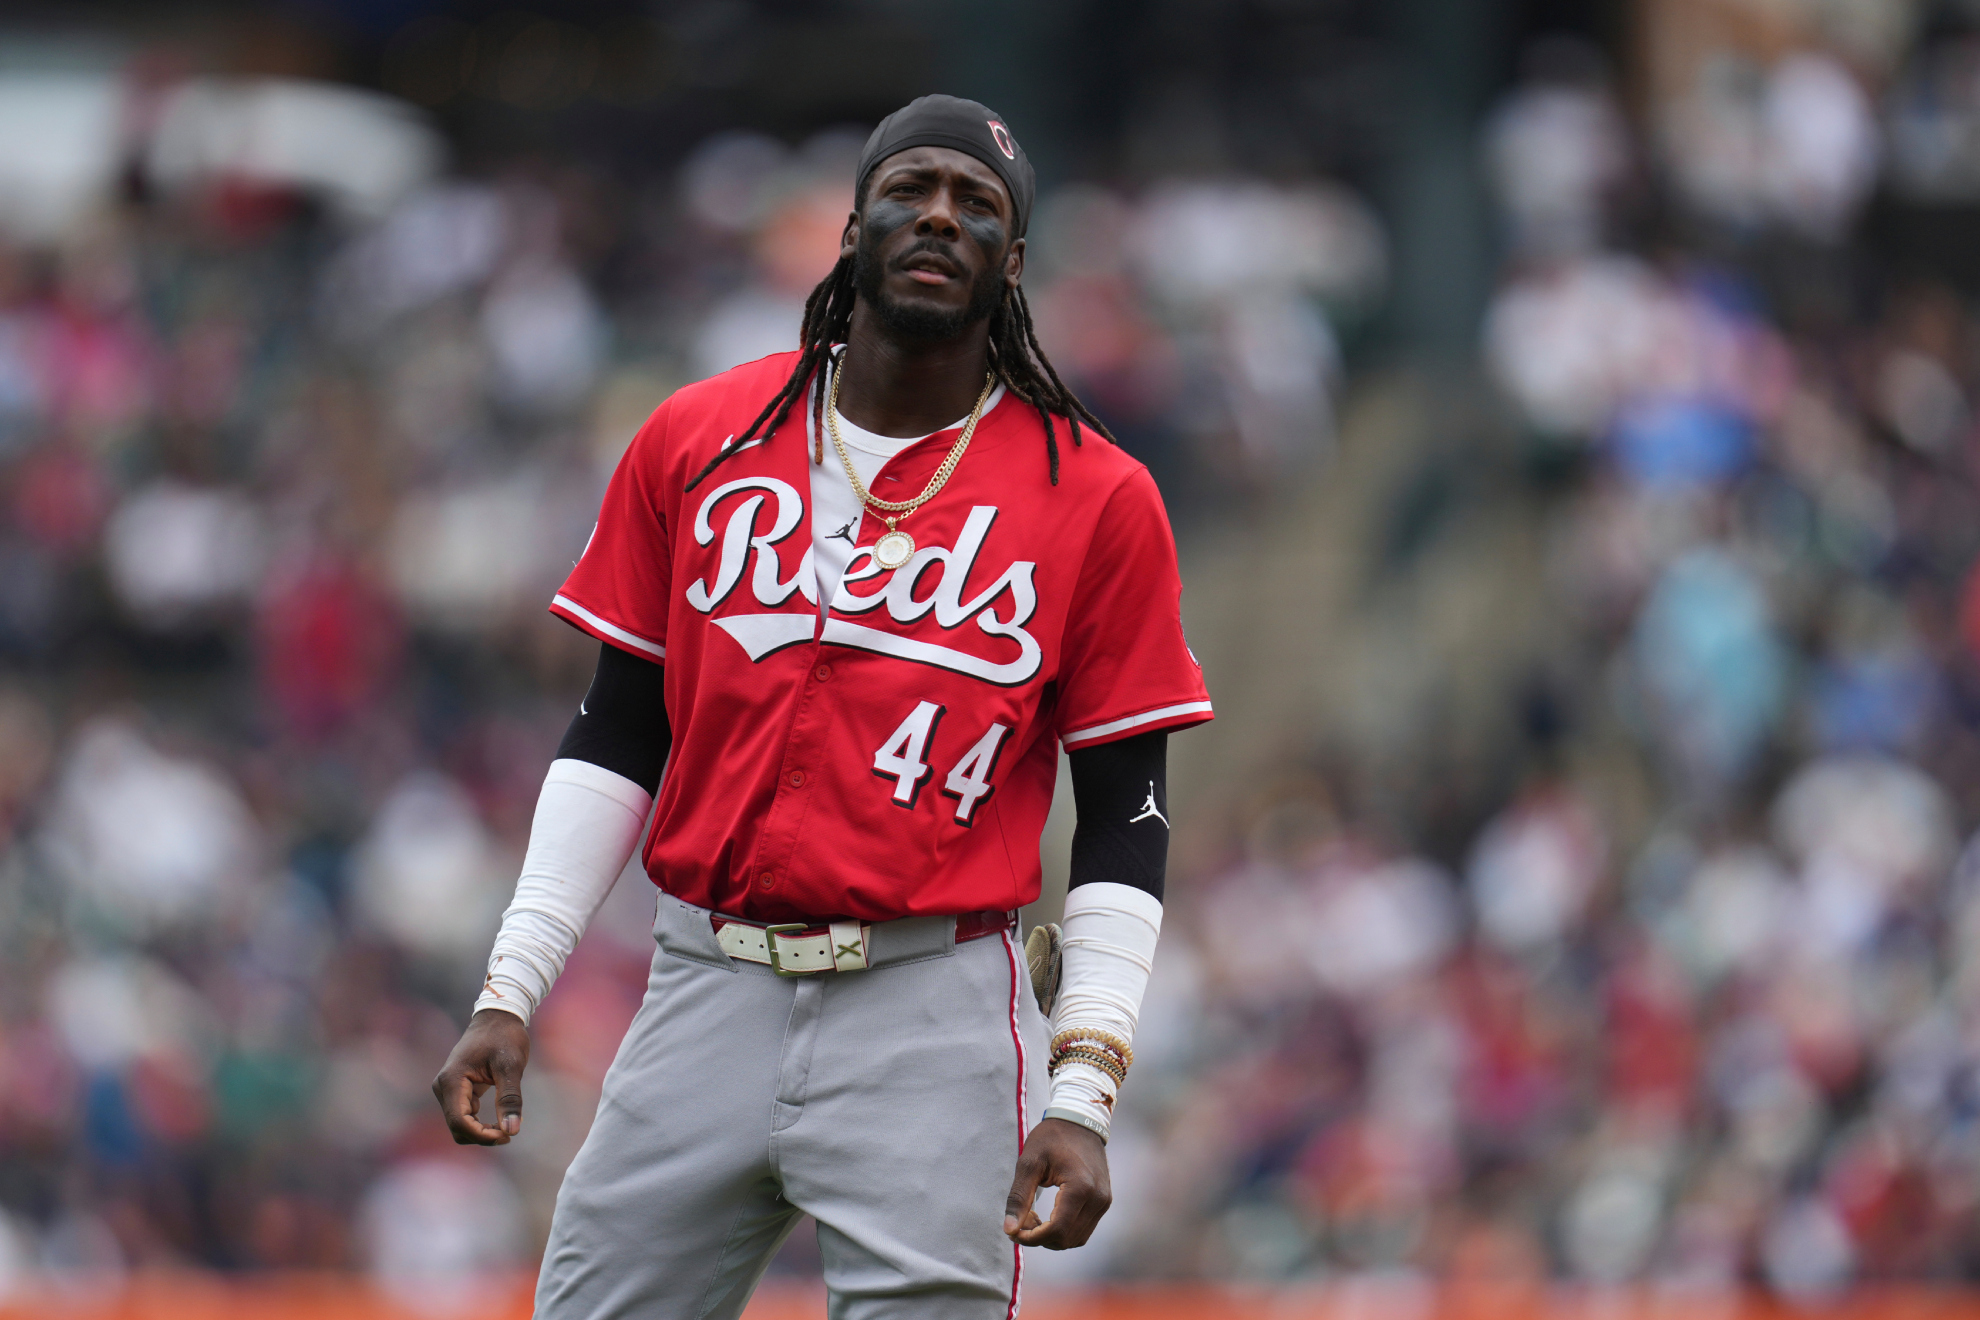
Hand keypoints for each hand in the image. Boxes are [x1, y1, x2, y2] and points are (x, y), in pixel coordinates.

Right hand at [432, 1008, 530, 1144]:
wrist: (498, 1017)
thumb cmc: (505, 1037)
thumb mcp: (511, 1066)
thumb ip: (510, 1098)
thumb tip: (512, 1131)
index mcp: (451, 1081)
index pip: (459, 1121)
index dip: (481, 1135)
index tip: (507, 1135)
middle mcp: (443, 1087)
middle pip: (457, 1127)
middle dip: (482, 1136)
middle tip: (510, 1132)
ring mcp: (448, 1090)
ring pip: (460, 1125)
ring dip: (481, 1132)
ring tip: (507, 1127)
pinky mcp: (457, 1091)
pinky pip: (464, 1116)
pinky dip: (480, 1123)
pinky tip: (501, 1119)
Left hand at [1003, 1117, 1110, 1248]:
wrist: (1080, 1120)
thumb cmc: (1052, 1137)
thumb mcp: (1029, 1162)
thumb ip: (1019, 1197)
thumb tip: (1009, 1230)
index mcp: (1081, 1188)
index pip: (1056, 1230)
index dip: (1032, 1238)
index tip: (1014, 1232)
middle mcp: (1098, 1199)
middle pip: (1066, 1239)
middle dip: (1039, 1238)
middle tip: (1021, 1221)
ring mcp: (1104, 1202)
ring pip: (1076, 1239)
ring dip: (1051, 1237)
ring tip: (1033, 1218)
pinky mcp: (1104, 1202)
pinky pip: (1083, 1230)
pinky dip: (1063, 1231)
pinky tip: (1048, 1216)